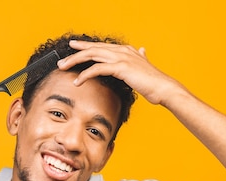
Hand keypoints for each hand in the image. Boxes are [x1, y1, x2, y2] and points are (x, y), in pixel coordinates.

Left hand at [57, 40, 183, 105]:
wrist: (163, 88)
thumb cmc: (154, 82)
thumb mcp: (145, 66)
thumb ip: (141, 58)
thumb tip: (142, 50)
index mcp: (126, 50)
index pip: (101, 46)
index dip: (86, 46)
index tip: (73, 47)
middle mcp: (122, 51)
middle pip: (93, 49)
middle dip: (75, 53)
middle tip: (61, 60)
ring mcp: (121, 58)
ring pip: (92, 55)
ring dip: (75, 61)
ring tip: (63, 68)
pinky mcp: (121, 67)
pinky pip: (98, 69)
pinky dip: (85, 74)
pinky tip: (77, 81)